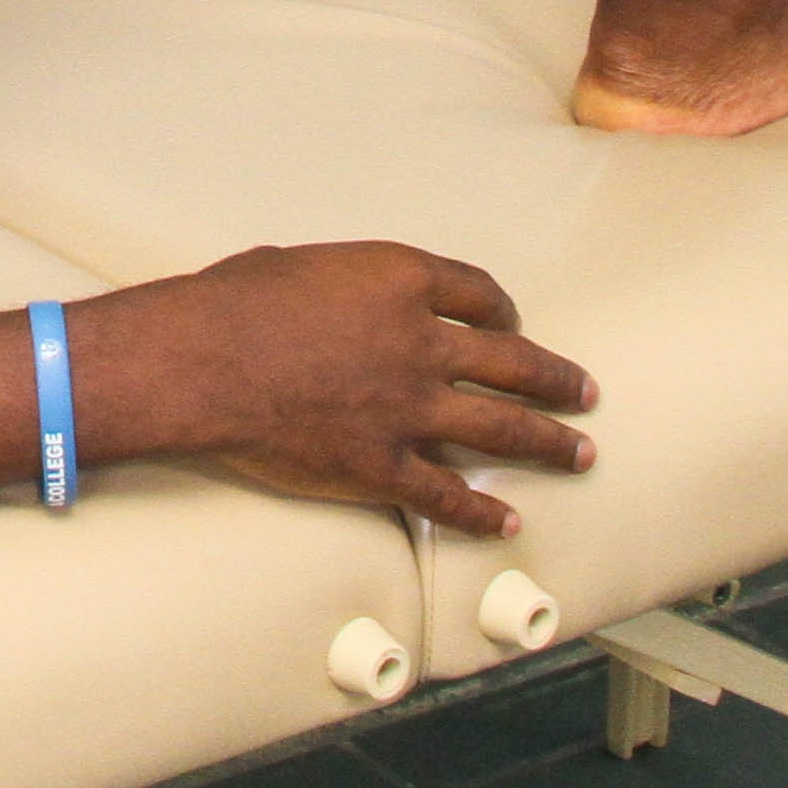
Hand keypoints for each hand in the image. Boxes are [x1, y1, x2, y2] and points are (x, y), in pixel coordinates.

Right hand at [81, 242, 595, 540]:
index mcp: (401, 280)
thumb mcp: (297, 267)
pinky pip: (448, 495)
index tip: (513, 320)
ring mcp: (409, 407)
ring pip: (502, 428)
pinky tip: (507, 520)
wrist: (202, 361)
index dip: (502, 308)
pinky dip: (482, 511)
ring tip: (580, 452)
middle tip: (585, 392)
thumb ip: (338, 287)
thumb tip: (334, 303)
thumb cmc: (233, 303)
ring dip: (548, 442)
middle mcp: (422, 342)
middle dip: (556, 378)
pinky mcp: (384, 465)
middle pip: (513, 360)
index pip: (476, 291)